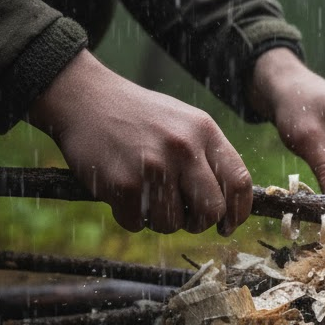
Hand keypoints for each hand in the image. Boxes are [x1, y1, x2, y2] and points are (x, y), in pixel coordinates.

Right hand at [28, 50, 251, 233]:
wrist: (85, 99)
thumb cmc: (139, 116)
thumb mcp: (184, 122)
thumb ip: (208, 157)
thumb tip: (230, 205)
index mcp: (204, 132)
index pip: (239, 182)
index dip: (238, 212)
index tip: (228, 225)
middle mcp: (183, 148)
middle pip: (212, 211)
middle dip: (199, 222)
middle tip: (183, 216)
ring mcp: (153, 167)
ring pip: (172, 224)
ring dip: (159, 220)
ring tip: (145, 194)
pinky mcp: (122, 184)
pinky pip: (137, 224)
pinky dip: (130, 217)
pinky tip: (122, 192)